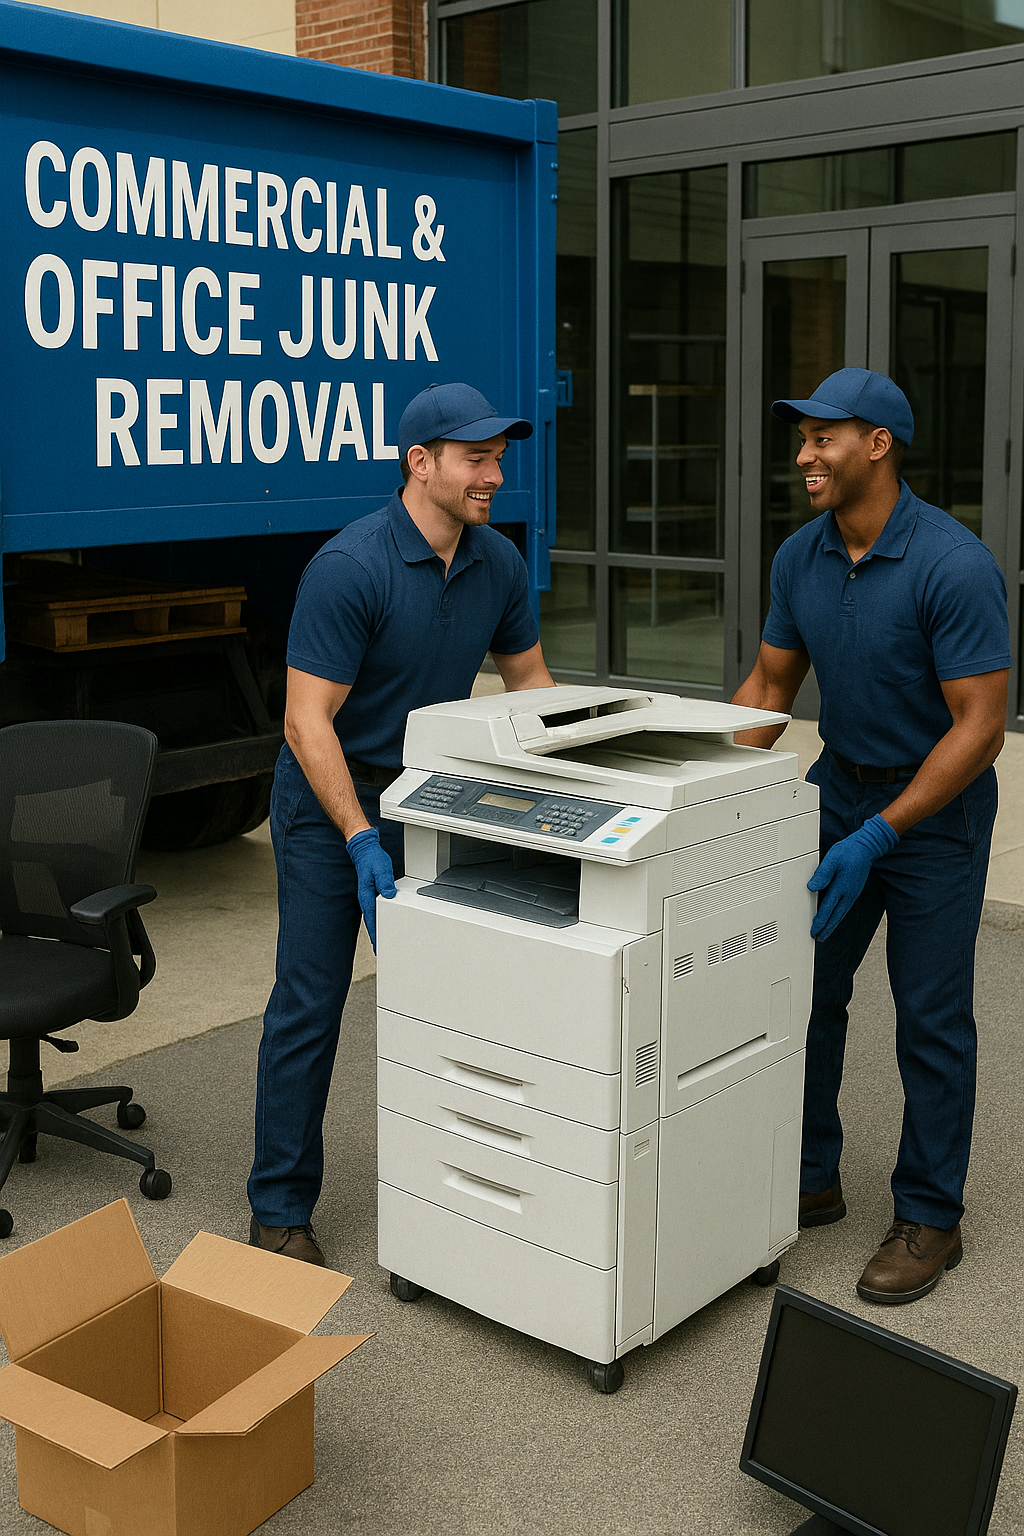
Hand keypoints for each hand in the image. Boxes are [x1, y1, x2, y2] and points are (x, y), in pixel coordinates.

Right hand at [346, 828, 396, 951]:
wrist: (365, 850)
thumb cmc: (373, 858)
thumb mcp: (381, 868)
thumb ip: (385, 882)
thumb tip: (389, 894)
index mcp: (367, 896)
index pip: (372, 920)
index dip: (375, 935)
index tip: (378, 948)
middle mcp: (366, 898)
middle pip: (372, 922)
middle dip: (376, 937)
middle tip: (381, 951)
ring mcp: (369, 897)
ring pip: (374, 917)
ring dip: (378, 929)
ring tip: (383, 941)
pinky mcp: (373, 893)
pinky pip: (377, 910)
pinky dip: (380, 919)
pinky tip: (384, 922)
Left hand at [808, 814, 898, 941]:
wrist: (867, 847)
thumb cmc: (849, 851)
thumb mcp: (832, 859)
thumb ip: (822, 874)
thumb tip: (812, 887)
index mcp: (841, 887)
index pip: (828, 910)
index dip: (820, 923)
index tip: (814, 932)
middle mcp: (848, 894)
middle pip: (835, 917)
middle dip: (826, 929)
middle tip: (818, 938)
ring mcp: (852, 893)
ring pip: (840, 914)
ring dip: (832, 924)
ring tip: (825, 932)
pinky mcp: (854, 891)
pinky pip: (844, 908)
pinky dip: (838, 916)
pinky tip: (834, 917)